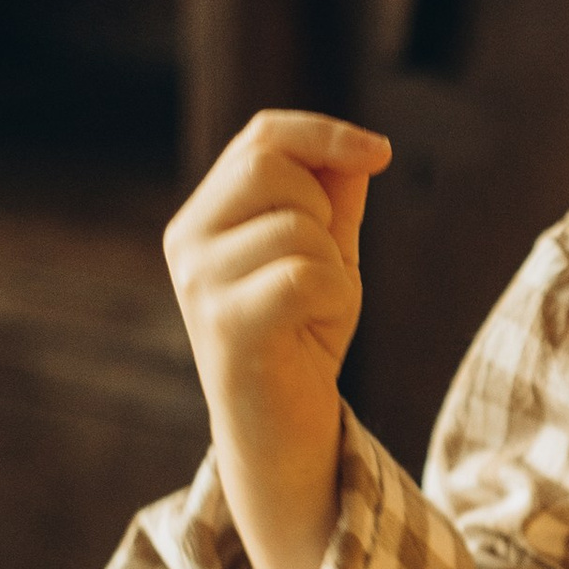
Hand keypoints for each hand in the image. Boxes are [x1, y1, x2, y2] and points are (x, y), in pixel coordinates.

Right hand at [164, 110, 392, 568]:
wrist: (285, 435)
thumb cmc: (304, 340)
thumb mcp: (326, 255)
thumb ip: (333, 198)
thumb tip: (358, 147)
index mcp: (203, 218)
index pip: (260, 137)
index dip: (324, 133)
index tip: (380, 154)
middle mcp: (187, 242)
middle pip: (273, 166)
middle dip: (325, 212)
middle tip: (326, 270)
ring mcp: (200, 283)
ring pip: (298, 225)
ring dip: (335, 268)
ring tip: (316, 313)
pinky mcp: (226, 324)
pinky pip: (306, 273)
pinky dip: (336, 298)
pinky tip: (319, 330)